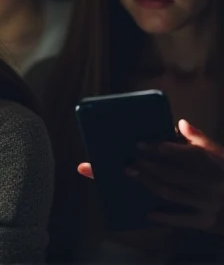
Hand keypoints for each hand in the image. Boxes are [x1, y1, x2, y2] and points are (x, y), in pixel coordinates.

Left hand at [77, 120, 223, 233]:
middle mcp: (208, 183)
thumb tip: (181, 123)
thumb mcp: (219, 154)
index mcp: (211, 163)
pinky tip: (148, 214)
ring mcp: (206, 203)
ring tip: (132, 176)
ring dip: (150, 184)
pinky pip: (182, 220)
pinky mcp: (205, 220)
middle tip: (130, 163)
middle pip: (172, 173)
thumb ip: (199, 138)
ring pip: (172, 193)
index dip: (158, 148)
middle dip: (148, 167)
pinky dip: (165, 218)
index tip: (138, 144)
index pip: (180, 153)